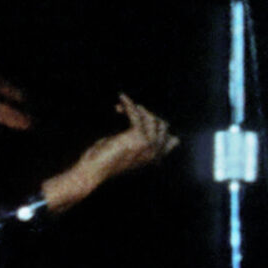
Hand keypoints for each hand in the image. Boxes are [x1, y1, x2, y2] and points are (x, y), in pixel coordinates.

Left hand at [43, 96, 177, 210]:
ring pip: (150, 118)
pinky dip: (129, 104)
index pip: (173, 141)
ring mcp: (148, 144)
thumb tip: (159, 133)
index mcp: (154, 159)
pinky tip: (122, 98)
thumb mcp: (127, 154)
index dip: (160, 126)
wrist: (94, 170)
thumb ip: (142, 145)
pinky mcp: (137, 136)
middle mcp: (154, 152)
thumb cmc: (106, 162)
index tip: (142, 118)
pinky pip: (136, 114)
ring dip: (135, 108)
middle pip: (162, 125)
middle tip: (128, 112)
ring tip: (121, 105)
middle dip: (147, 115)